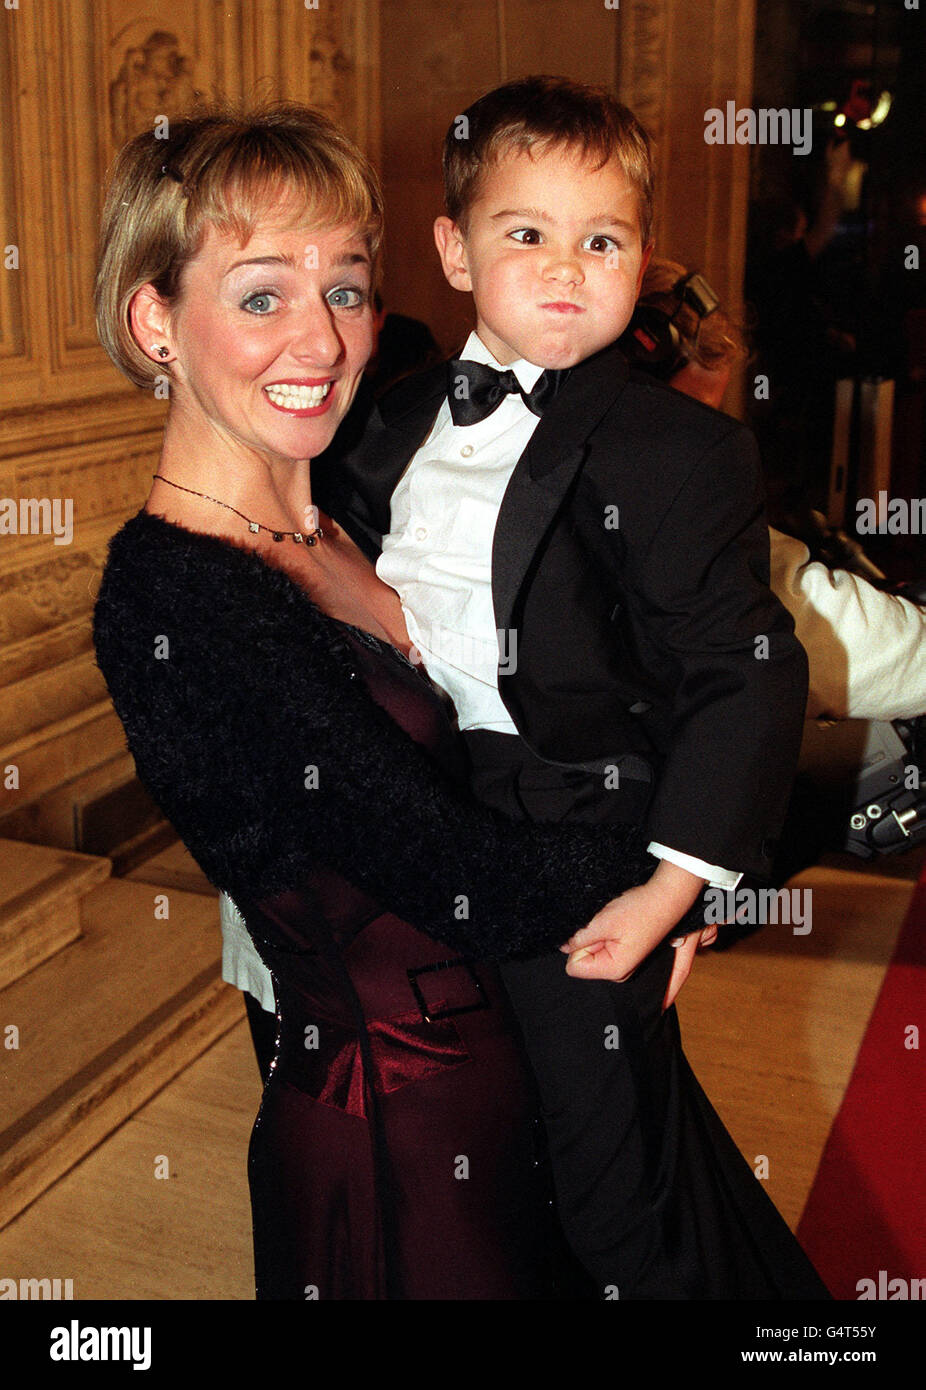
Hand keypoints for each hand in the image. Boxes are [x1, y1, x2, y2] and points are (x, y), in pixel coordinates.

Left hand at [559, 859, 712, 1000]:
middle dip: (589, 941)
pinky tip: (620, 926)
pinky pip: (604, 946)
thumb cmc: (640, 909)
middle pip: (584, 960)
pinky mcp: (627, 954)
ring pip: (593, 952)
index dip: (578, 947)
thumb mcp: (603, 922)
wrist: (665, 899)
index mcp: (614, 970)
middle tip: (609, 927)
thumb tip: (563, 946)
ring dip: (599, 936)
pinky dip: (606, 934)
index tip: (596, 932)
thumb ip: (579, 938)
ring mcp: (624, 964)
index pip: (574, 967)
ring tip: (616, 925)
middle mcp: (620, 973)